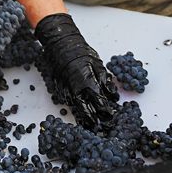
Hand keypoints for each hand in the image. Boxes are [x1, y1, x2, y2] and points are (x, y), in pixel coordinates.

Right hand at [34, 13, 118, 128]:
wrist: (61, 46)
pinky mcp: (59, 89)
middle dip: (93, 119)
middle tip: (100, 127)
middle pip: (85, 109)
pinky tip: (79, 114)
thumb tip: (112, 94)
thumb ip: (104, 80)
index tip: (110, 115)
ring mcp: (65, 90)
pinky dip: (74, 109)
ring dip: (83, 117)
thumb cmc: (80, 53)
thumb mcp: (97, 64)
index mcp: (87, 81)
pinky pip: (68, 102)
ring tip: (89, 124)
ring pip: (75, 108)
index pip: (99, 101)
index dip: (105, 110)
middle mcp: (75, 88)